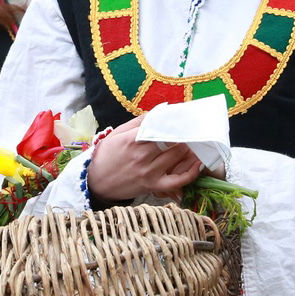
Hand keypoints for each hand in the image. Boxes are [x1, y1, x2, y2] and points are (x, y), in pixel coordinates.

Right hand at [87, 117, 212, 202]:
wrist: (95, 183)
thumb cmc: (107, 155)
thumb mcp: (118, 133)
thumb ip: (141, 121)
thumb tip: (163, 109)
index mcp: (133, 140)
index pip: (161, 128)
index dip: (177, 123)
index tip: (187, 118)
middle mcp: (142, 156)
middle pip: (172, 142)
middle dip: (186, 135)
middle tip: (196, 129)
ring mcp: (149, 172)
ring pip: (177, 157)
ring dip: (190, 149)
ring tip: (198, 141)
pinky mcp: (153, 186)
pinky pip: (177, 181)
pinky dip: (191, 173)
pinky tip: (198, 163)